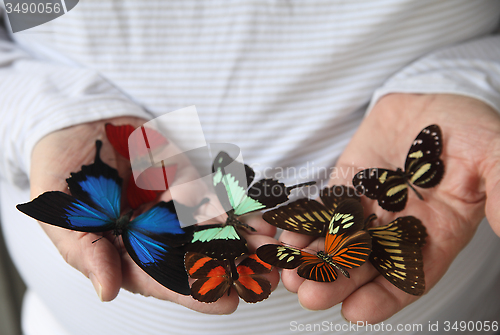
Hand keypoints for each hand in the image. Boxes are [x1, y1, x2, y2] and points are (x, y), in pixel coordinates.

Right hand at [29, 117, 277, 313]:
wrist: (76, 123)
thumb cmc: (62, 173)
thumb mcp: (62, 215)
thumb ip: (85, 252)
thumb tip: (107, 292)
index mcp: (126, 250)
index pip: (161, 279)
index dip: (192, 292)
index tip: (225, 301)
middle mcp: (155, 232)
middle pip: (196, 258)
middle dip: (231, 270)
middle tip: (264, 282)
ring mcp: (174, 204)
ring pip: (214, 229)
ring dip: (246, 241)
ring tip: (274, 253)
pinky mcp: (188, 176)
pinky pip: (217, 192)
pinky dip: (240, 205)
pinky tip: (264, 218)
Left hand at [279, 93, 499, 322]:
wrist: (430, 99)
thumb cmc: (467, 129)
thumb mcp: (493, 156)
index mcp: (437, 233)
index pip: (411, 275)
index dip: (385, 296)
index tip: (357, 312)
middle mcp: (399, 229)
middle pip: (367, 265)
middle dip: (338, 281)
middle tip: (309, 294)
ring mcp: (370, 209)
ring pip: (339, 242)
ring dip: (314, 260)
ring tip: (290, 274)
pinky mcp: (345, 188)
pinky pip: (322, 212)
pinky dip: (304, 225)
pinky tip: (286, 239)